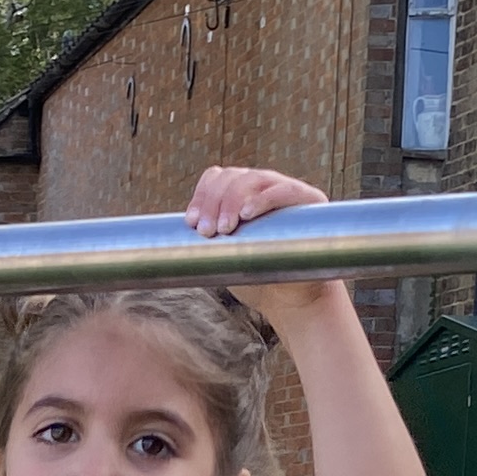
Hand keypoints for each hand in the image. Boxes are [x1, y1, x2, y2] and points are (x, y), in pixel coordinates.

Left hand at [186, 165, 339, 325]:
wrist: (292, 299)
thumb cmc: (255, 276)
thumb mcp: (223, 256)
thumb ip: (204, 244)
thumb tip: (166, 246)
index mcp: (241, 194)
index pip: (217, 177)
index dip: (201, 196)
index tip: (190, 224)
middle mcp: (263, 186)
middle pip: (232, 177)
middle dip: (214, 202)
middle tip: (206, 232)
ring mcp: (287, 190)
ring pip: (255, 179)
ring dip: (233, 200)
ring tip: (224, 228)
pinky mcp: (310, 201)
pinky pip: (286, 190)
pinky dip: (265, 199)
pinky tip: (247, 213)